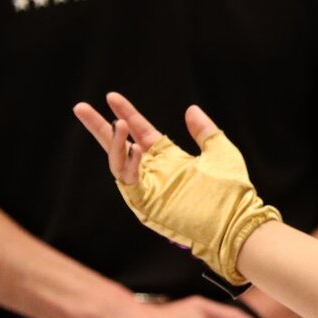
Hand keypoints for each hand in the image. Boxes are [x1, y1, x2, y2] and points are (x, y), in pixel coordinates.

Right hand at [72, 92, 280, 284]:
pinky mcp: (146, 202)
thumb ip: (204, 131)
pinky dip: (127, 164)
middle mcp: (154, 172)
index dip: (127, 113)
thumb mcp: (220, 152)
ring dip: (114, 142)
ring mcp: (148, 187)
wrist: (237, 220)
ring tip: (118, 123)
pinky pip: (128, 181)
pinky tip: (135, 148)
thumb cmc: (232, 191)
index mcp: (168, 159)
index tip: (112, 97)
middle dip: (99, 127)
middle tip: (80, 107)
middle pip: (119, 145)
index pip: (140, 132)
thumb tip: (190, 109)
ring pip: (118, 162)